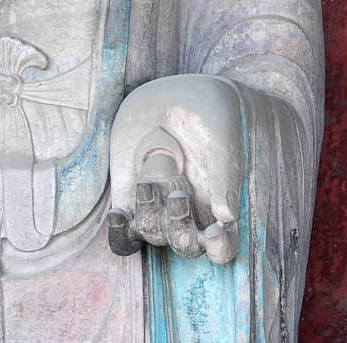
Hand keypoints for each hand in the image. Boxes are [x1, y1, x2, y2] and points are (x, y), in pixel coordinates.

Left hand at [105, 74, 243, 263]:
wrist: (172, 95)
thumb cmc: (208, 115)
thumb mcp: (220, 138)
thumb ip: (224, 175)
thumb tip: (227, 216)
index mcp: (218, 204)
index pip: (222, 248)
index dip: (218, 250)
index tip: (214, 232)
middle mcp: (188, 213)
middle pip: (184, 246)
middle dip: (179, 226)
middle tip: (179, 189)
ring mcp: (158, 207)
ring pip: (153, 233)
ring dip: (152, 207)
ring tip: (156, 165)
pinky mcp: (131, 198)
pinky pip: (124, 234)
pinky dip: (120, 232)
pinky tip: (119, 216)